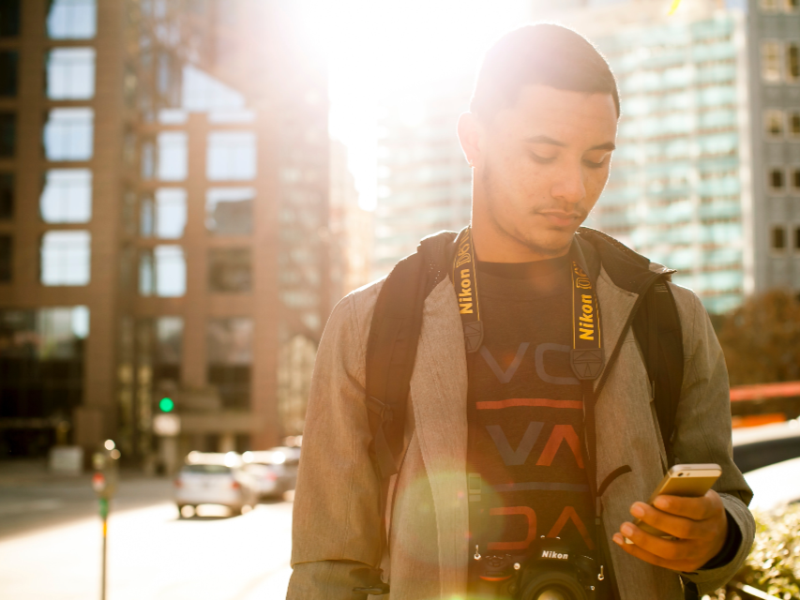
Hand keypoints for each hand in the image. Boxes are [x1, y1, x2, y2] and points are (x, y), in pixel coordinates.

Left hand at [612, 490, 727, 572]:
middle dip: (656, 520)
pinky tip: (622, 541)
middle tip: (635, 508)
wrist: (718, 533)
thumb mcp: (695, 493)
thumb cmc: (697, 504)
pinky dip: (639, 552)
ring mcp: (698, 553)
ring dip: (644, 540)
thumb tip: (653, 498)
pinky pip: (661, 562)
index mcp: (712, 510)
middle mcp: (708, 533)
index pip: (698, 508)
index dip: (678, 505)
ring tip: (624, 528)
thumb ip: (679, 492)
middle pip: (683, 530)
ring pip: (671, 551)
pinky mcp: (687, 565)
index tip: (657, 499)